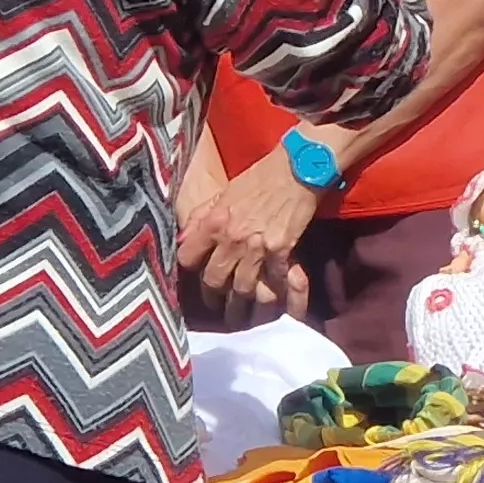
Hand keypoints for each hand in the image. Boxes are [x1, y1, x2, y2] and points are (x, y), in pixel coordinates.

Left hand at [178, 146, 325, 323]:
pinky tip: (269, 300)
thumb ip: (203, 216)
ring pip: (241, 289)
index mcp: (214, 221)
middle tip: (213, 301)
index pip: (188, 256)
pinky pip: (273, 283)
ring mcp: (258, 249)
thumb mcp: (224, 191)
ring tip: (237, 314)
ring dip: (238, 304)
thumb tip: (185, 237)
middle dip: (211, 295)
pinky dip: (271, 293)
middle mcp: (232, 239)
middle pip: (214, 280)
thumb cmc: (260, 176)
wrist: (298, 168)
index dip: (189, 266)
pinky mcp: (282, 252)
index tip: (194, 271)